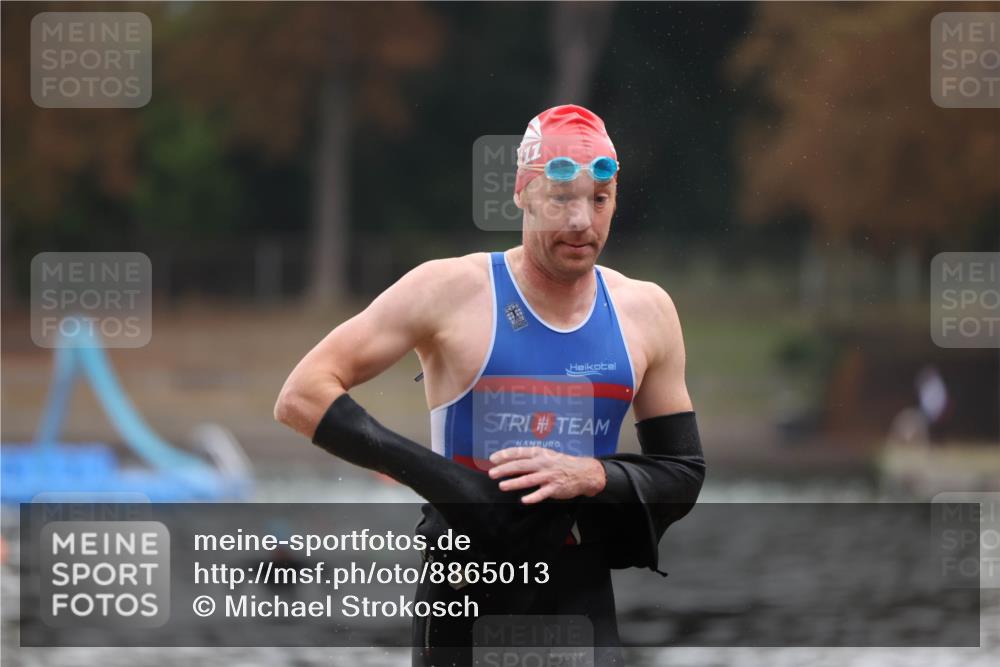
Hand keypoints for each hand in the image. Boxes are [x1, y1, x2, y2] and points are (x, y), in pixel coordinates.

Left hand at [488, 447, 606, 503]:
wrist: (583, 472)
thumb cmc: (561, 464)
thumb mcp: (546, 456)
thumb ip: (529, 460)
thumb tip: (509, 463)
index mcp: (539, 453)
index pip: (519, 452)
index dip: (505, 455)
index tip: (492, 459)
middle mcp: (543, 463)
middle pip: (521, 465)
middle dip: (505, 469)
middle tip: (492, 473)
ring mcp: (549, 476)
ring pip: (529, 479)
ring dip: (514, 482)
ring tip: (502, 486)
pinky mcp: (555, 488)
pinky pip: (542, 493)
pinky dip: (533, 497)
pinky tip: (523, 500)